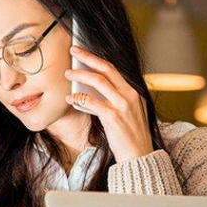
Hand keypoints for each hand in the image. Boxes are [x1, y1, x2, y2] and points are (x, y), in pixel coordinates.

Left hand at [65, 45, 154, 162]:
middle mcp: (130, 95)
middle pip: (106, 69)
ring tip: (68, 73)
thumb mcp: (127, 113)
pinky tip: (70, 98)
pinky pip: (91, 102)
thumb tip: (88, 90)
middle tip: (73, 50)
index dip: (97, 59)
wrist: (139, 156)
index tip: (84, 52)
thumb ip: (113, 100)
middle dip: (88, 57)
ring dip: (80, 75)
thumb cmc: (130, 136)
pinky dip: (78, 98)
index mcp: (134, 92)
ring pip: (98, 81)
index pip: (114, 70)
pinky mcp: (113, 117)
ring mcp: (122, 105)